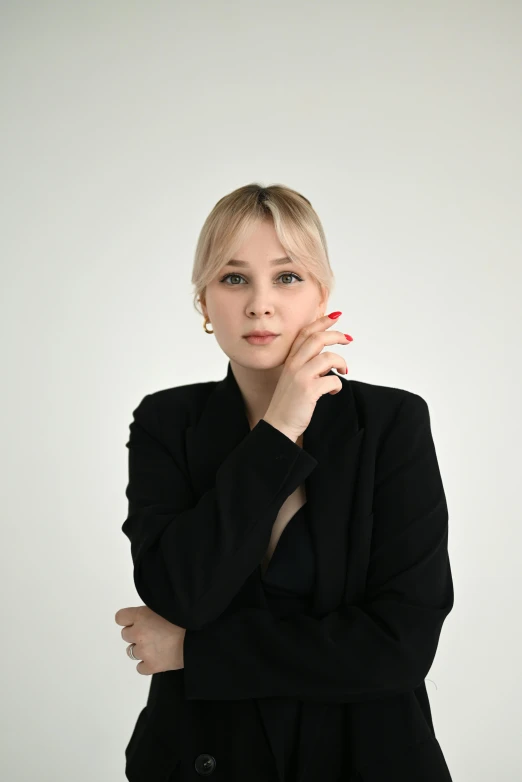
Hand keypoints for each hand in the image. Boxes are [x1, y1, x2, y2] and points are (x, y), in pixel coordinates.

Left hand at [115, 604, 185, 674]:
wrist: (198, 639)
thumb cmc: (186, 620)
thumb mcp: (166, 607)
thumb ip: (150, 612)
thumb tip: (145, 617)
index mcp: (141, 615)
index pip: (120, 617)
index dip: (128, 620)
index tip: (136, 621)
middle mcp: (138, 633)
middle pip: (125, 635)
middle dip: (136, 634)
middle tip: (152, 633)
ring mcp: (143, 651)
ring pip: (131, 651)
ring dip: (141, 649)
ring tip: (157, 645)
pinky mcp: (151, 666)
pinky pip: (140, 668)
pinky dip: (147, 664)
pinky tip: (158, 658)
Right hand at [263, 312, 352, 440]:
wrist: (278, 425)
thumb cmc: (288, 403)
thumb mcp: (294, 378)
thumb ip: (306, 366)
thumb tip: (327, 359)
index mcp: (290, 360)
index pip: (305, 333)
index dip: (321, 322)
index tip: (335, 316)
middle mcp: (293, 365)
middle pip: (317, 339)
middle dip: (336, 335)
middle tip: (348, 339)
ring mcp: (300, 377)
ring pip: (328, 357)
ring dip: (340, 362)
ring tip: (344, 369)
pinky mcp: (308, 390)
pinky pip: (333, 380)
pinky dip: (337, 385)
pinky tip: (333, 391)